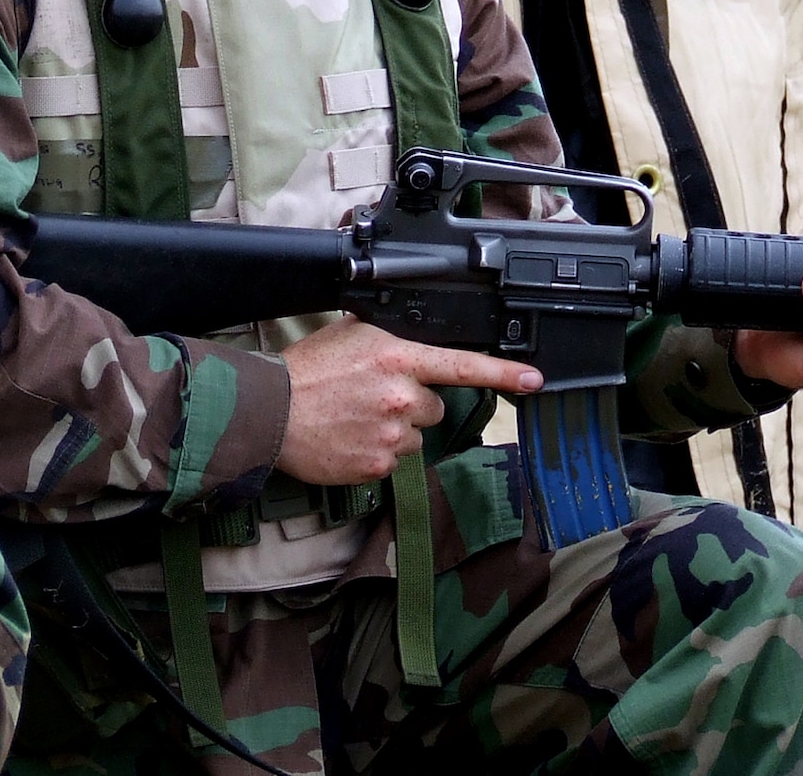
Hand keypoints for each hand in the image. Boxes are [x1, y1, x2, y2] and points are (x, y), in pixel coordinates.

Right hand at [277, 316, 541, 484]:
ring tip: (354, 418)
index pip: (461, 365)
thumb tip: (414, 343)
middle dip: (412, 404)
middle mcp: (401, 396)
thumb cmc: (304, 371)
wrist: (269, 413)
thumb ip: (390, 340)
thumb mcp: (349, 335)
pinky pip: (392, 461)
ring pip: (414, 437)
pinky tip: (348, 438)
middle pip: (434, 407)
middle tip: (372, 398)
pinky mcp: (379, 466)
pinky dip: (374, 452)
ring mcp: (392, 435)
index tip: (534, 380)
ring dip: (394, 430)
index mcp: (397, 357)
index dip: (503, 373)